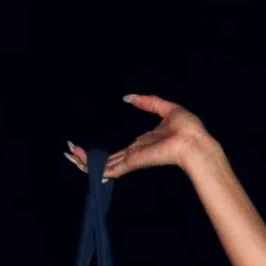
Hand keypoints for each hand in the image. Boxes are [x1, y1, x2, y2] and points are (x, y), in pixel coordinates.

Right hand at [64, 94, 213, 181]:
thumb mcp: (166, 108)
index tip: (90, 150)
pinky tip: (85, 168)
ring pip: (107, 164)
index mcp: (144, 144)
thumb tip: (128, 97)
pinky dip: (98, 168)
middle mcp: (136, 154)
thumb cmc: (188, 129)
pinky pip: (113, 167)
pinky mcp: (135, 161)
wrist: (195, 142)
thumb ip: (147, 102)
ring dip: (86, 162)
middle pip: (109, 159)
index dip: (106, 153)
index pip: (121, 151)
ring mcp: (135, 159)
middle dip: (89, 158)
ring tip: (70, 157)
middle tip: (71, 154)